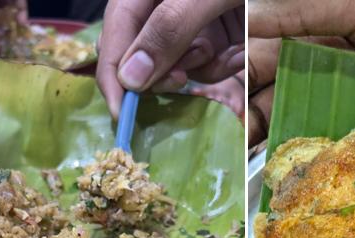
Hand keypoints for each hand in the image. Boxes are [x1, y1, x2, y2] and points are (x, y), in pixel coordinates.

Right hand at [97, 0, 244, 118]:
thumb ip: (169, 29)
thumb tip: (131, 78)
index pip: (116, 30)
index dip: (112, 72)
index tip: (118, 111)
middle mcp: (166, 6)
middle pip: (146, 53)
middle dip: (166, 69)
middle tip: (179, 78)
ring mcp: (195, 21)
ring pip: (183, 64)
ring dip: (205, 65)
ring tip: (228, 48)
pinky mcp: (222, 35)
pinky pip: (213, 63)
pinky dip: (227, 62)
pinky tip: (242, 48)